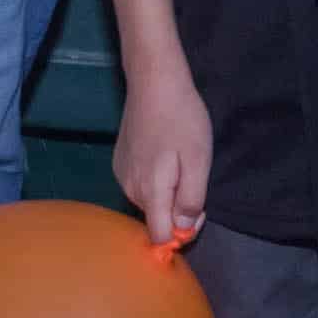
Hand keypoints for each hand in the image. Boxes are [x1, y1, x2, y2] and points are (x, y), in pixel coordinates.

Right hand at [114, 65, 212, 250]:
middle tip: (193, 176)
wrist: (154, 82)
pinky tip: (163, 153)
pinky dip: (154, 179)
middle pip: (155, 219)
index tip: (197, 208)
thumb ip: (190, 200)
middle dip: (177, 209)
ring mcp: (121, 175)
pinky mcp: (119, 162)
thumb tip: (183, 229)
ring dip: (166, 193)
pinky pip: (140, 185)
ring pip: (148, 202)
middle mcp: (130, 189)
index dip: (182, 231)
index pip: (160, 236)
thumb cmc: (182, 119)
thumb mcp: (198, 160)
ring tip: (179, 160)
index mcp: (150, 192)